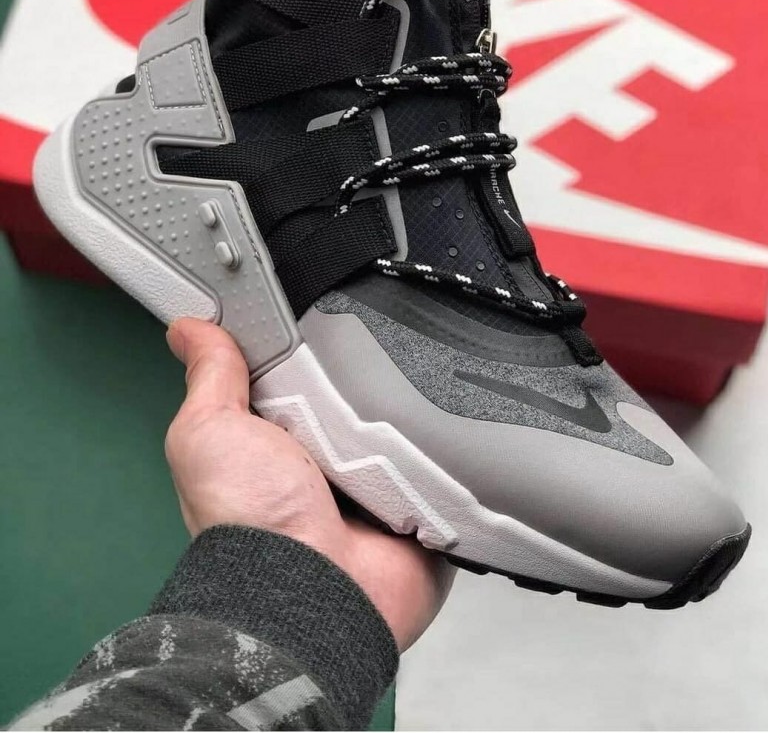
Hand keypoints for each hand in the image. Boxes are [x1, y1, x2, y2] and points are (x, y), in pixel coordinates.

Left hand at [165, 317, 453, 651]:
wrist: (315, 592)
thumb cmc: (250, 521)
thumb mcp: (210, 432)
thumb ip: (211, 378)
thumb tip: (188, 330)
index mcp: (279, 442)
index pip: (302, 373)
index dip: (308, 345)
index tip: (318, 311)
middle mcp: (328, 464)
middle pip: (360, 390)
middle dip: (365, 371)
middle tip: (363, 359)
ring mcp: (378, 485)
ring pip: (406, 419)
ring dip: (407, 408)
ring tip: (403, 396)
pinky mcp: (422, 505)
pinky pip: (445, 458)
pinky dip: (444, 445)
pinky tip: (438, 429)